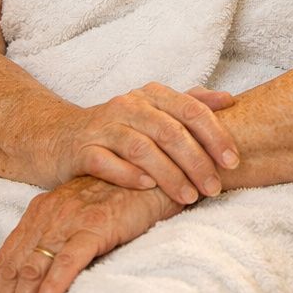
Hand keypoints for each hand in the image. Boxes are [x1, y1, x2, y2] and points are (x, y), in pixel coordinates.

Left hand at [0, 175, 180, 292]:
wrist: (151, 179)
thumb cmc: (116, 198)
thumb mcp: (75, 214)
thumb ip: (55, 236)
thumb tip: (36, 276)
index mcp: (39, 211)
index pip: (6, 257)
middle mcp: (48, 214)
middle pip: (14, 268)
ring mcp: (70, 220)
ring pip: (34, 269)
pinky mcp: (94, 227)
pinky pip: (67, 263)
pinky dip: (51, 290)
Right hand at [62, 83, 237, 204]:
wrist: (58, 138)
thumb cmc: (116, 130)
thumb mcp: (153, 112)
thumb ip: (189, 104)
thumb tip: (229, 99)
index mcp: (151, 95)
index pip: (191, 109)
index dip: (215, 135)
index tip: (234, 161)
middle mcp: (128, 106)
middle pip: (170, 131)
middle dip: (197, 161)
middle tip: (215, 187)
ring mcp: (103, 127)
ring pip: (142, 148)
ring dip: (170, 175)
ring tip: (190, 197)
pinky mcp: (81, 150)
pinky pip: (107, 162)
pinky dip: (129, 175)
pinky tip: (148, 188)